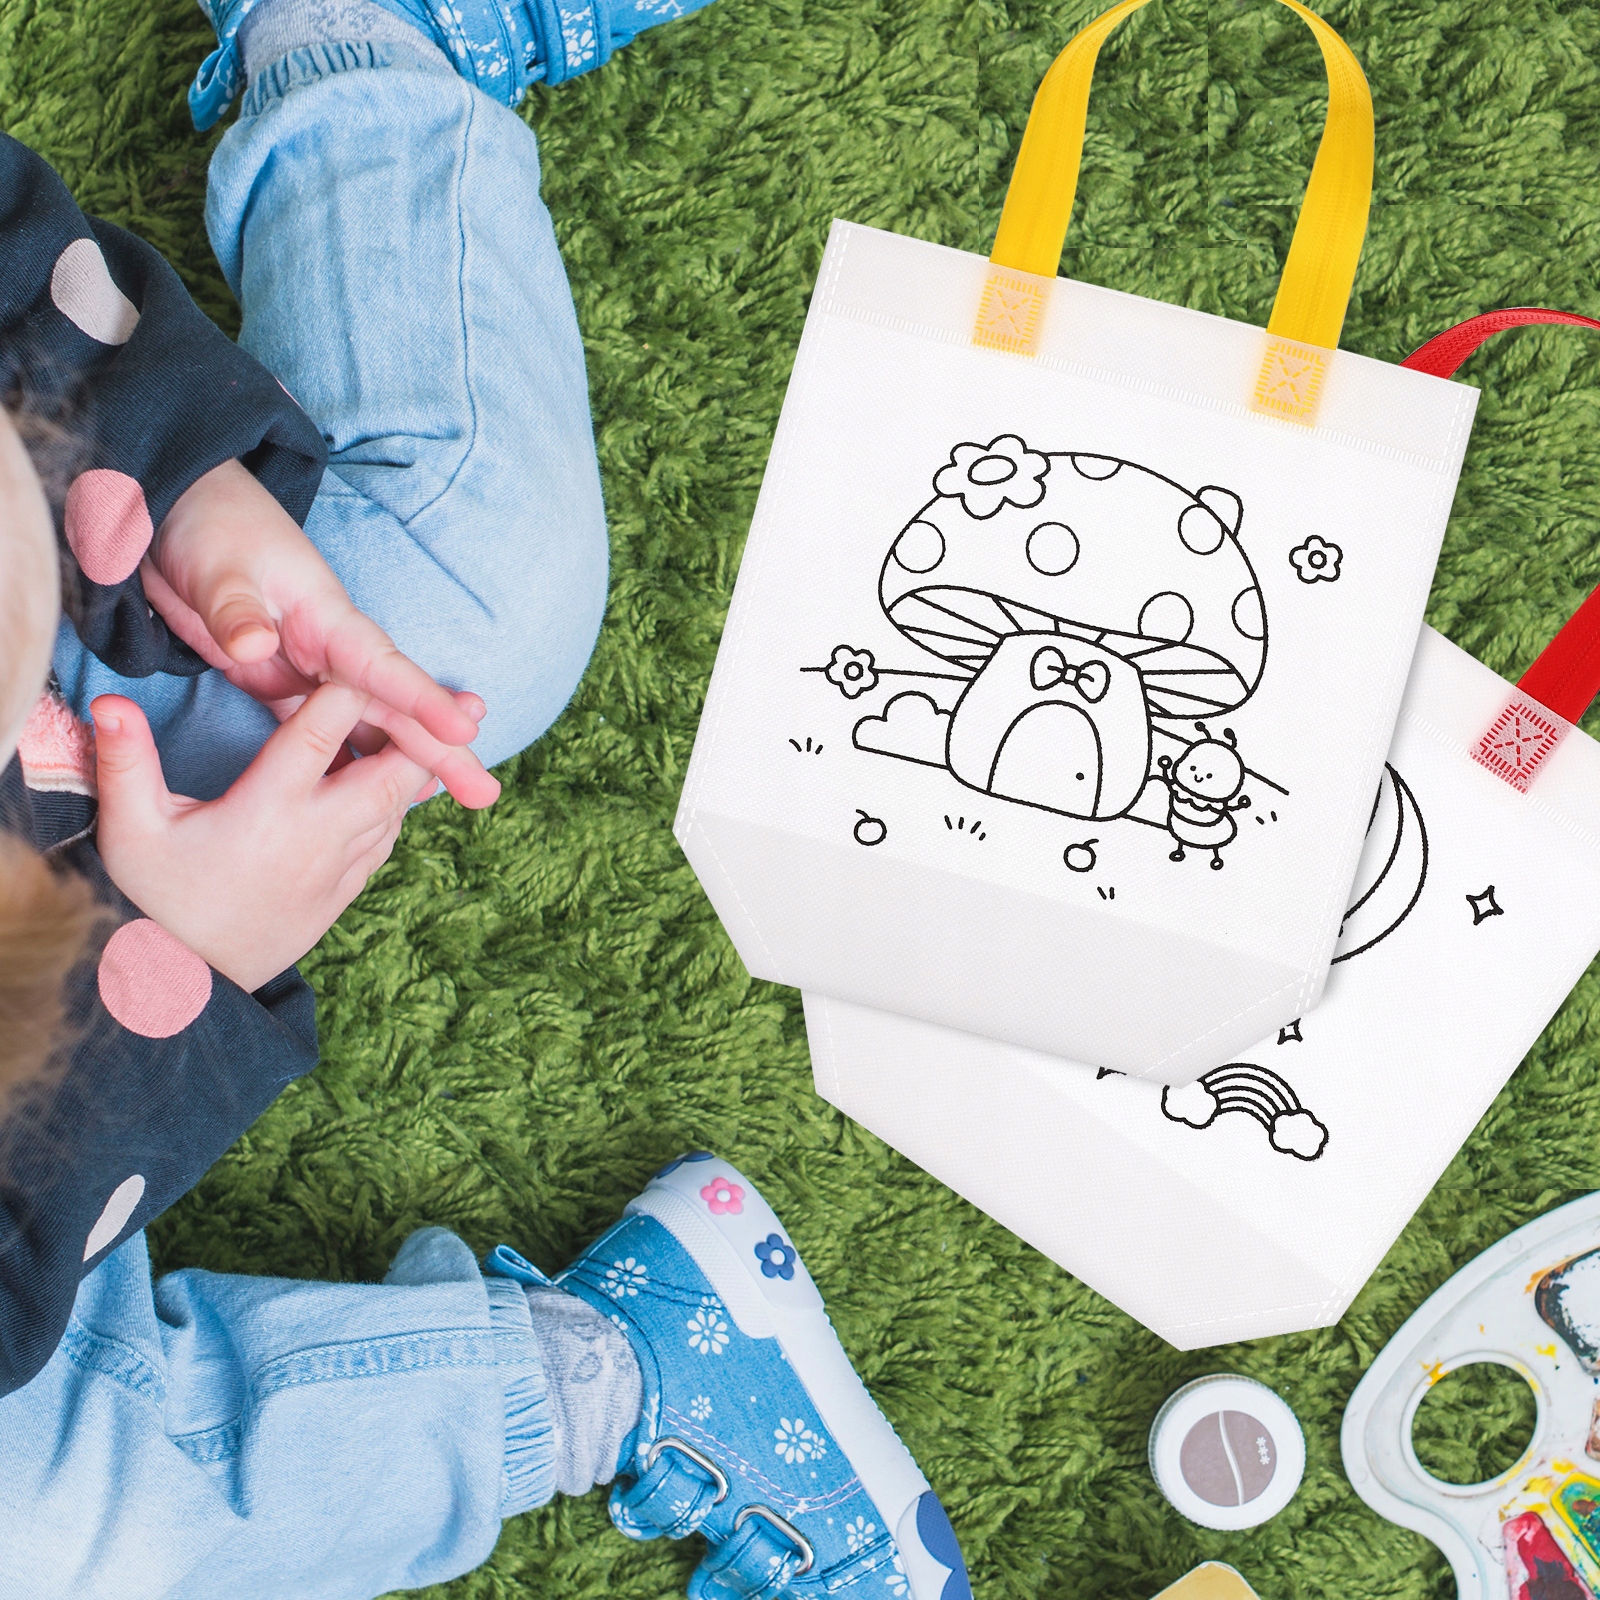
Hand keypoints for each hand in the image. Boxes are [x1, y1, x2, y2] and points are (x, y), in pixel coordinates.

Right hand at [93, 687, 435, 992]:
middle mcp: (317, 834)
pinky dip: (402, 802)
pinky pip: (389, 836)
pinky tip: (408, 777)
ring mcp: (339, 866)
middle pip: (394, 772)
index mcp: (268, 808)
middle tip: (464, 702)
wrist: (183, 987)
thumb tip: (107, 701)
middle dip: (426, 734)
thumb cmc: (154, 900)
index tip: (364, 655)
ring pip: (401, 805)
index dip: (349, 691)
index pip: (322, 733)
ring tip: (453, 727)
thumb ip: (125, 761)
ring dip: (420, 766)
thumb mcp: (131, 829)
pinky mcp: (347, 890)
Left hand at [141, 459, 499, 808]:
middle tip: (485, 794)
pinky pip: (326, 730)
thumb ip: (237, 610)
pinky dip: (354, 759)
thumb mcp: (221, 566)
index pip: (385, 665)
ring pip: (370, 723)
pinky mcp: (280, 681)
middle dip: (441, 750)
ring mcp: (311, 667)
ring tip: (454, 801)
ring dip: (407, 764)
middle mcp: (331, 648)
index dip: (425, 700)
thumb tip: (256, 646)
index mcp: (326, 617)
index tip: (466, 729)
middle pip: (395, 706)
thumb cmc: (208, 527)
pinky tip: (375, 794)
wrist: (175, 512)